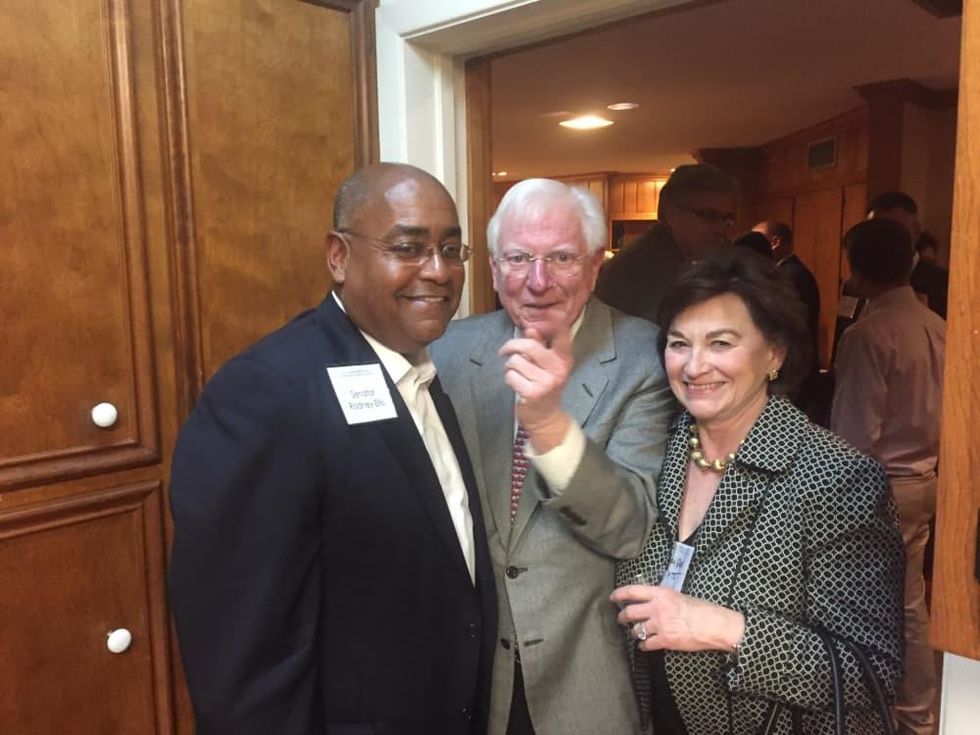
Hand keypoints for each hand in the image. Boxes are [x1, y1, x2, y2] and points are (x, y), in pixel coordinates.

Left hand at [499, 327, 573, 451]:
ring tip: (514, 373)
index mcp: (564, 359)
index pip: (562, 336)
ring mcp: (546, 382)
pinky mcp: (532, 393)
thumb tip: (531, 329)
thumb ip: (539, 345)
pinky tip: (515, 383)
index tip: (549, 318)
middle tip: (503, 351)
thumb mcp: (546, 365)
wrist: (545, 417)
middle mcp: (558, 369)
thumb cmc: (544, 385)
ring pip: (516, 361)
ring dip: (509, 366)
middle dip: (511, 346)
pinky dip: (508, 378)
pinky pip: (511, 376)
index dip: (555, 324)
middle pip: (529, 346)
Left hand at [610, 585, 744, 652]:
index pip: (632, 591)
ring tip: (635, 632)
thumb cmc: (700, 609)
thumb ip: (661, 598)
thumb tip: (649, 600)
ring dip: (633, 632)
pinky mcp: (665, 641)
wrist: (714, 624)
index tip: (613, 597)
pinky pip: (646, 644)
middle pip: (629, 612)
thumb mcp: (678, 596)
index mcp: (660, 594)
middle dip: (622, 617)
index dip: (619, 594)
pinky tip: (643, 645)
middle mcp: (656, 608)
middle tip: (621, 618)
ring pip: (636, 630)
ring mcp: (659, 625)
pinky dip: (642, 645)